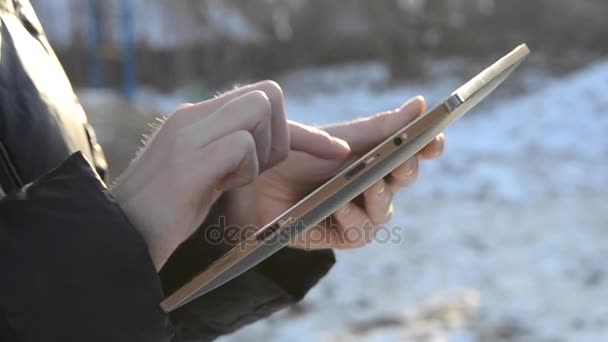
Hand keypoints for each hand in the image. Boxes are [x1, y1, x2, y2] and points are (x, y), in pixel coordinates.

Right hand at [111, 81, 304, 269]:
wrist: (120, 236)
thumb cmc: (166, 212)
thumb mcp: (205, 172)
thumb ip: (231, 150)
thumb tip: (270, 144)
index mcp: (196, 118)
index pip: (261, 99)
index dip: (302, 128)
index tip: (335, 150)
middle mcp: (193, 116)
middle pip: (268, 95)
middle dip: (282, 136)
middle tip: (260, 169)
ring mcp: (189, 134)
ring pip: (259, 110)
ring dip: (264, 152)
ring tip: (234, 179)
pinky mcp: (188, 161)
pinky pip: (243, 145)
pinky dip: (246, 170)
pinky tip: (221, 187)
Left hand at [225, 95, 444, 249]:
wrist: (251, 179)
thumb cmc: (292, 155)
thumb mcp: (337, 138)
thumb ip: (378, 128)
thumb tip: (421, 106)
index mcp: (372, 156)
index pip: (410, 152)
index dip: (427, 147)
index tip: (436, 139)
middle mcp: (369, 184)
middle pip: (402, 180)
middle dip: (406, 169)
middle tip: (402, 160)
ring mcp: (355, 210)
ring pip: (384, 211)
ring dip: (381, 198)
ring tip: (371, 186)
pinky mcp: (337, 234)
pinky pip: (359, 232)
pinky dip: (353, 219)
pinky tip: (341, 206)